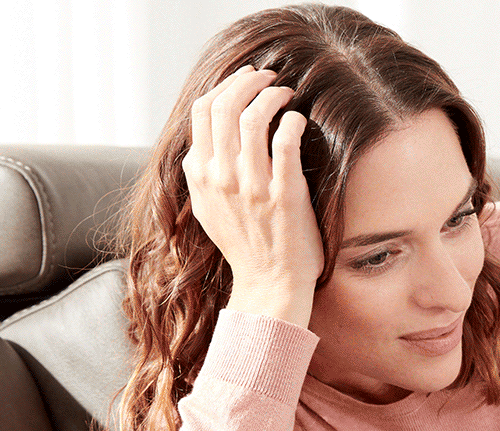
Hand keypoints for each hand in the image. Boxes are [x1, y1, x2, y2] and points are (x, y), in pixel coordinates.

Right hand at [183, 65, 322, 326]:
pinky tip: (299, 120)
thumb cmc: (245, 243)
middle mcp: (221, 178)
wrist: (270, 282)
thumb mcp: (208, 208)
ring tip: (286, 94)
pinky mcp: (283, 195)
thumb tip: (202, 140)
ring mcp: (252, 187)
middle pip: (225, 107)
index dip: (226, 85)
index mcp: (200, 175)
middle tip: (270, 78)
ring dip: (272, 96)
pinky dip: (292, 121)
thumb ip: (200, 173)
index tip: (247, 79)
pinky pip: (285, 143)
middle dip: (249, 82)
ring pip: (253, 119)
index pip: (202, 111)